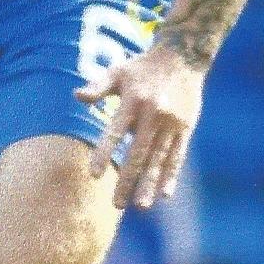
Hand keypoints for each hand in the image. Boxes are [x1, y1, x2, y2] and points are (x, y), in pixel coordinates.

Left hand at [82, 39, 204, 210]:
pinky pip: (178, 156)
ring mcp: (172, 124)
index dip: (104, 154)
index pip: (115, 133)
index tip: (93, 176)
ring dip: (150, 184)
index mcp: (133, 102)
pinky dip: (171, 175)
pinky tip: (165, 194)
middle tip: (116, 205)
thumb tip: (77, 96)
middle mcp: (154, 116)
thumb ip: (98, 86)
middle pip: (139, 154)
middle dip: (127, 181)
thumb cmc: (141, 67)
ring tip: (141, 206)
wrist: (183, 57)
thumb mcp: (117, 71)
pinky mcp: (186, 129)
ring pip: (160, 160)